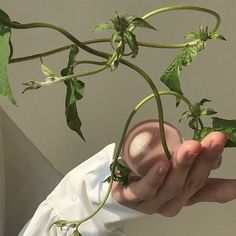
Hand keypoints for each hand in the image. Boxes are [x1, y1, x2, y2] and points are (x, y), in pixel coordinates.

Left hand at [112, 132, 235, 215]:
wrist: (117, 186)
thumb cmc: (147, 176)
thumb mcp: (172, 171)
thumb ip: (193, 165)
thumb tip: (215, 154)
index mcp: (183, 196)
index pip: (205, 186)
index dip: (222, 179)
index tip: (234, 167)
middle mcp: (171, 202)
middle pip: (190, 183)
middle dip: (204, 160)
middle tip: (216, 140)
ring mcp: (151, 202)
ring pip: (171, 186)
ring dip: (182, 165)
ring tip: (192, 148)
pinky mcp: (130, 197)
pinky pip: (144, 189)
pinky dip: (155, 178)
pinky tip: (162, 165)